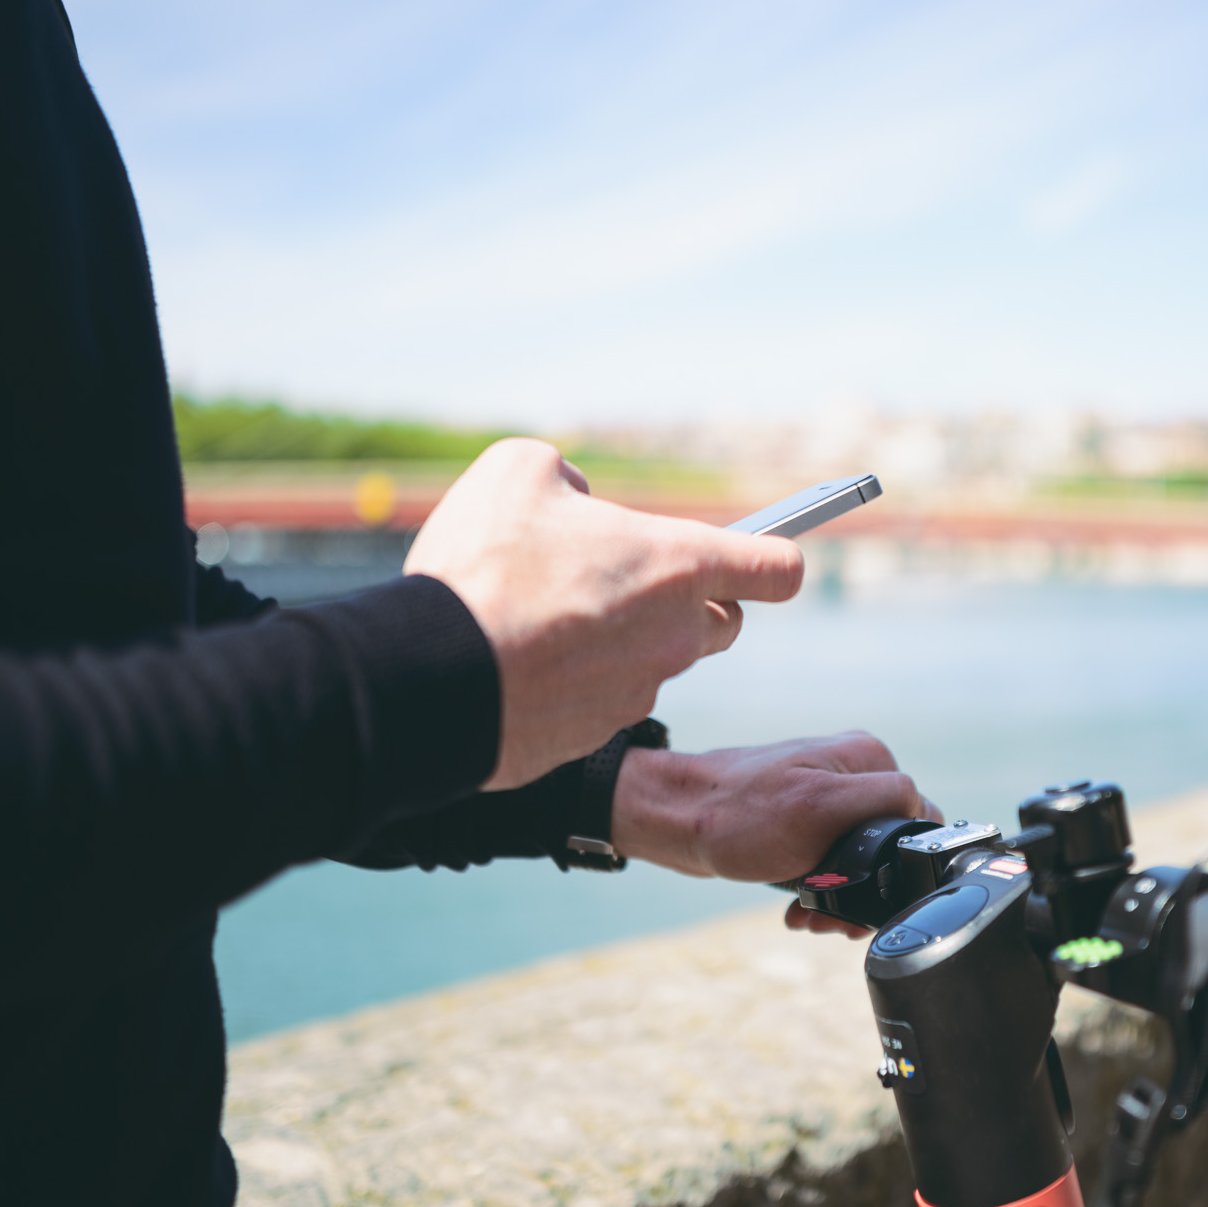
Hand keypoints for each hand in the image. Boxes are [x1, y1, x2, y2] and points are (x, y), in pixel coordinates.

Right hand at [403, 439, 802, 789]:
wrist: (430, 675)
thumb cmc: (481, 566)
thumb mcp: (518, 470)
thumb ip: (568, 477)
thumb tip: (576, 502)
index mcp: (679, 566)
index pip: (778, 570)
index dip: (772, 559)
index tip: (756, 553)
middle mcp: (676, 635)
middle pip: (724, 623)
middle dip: (692, 603)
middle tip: (626, 581)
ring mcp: (639, 691)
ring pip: (657, 663)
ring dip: (624, 641)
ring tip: (549, 616)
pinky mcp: (596, 736)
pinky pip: (604, 702)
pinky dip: (578, 684)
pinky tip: (523, 662)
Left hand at [610, 731, 943, 938]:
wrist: (676, 821)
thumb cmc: (739, 814)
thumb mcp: (822, 805)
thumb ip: (884, 800)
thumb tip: (927, 810)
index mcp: (867, 759)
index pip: (916, 815)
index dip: (898, 864)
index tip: (867, 895)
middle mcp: (851, 773)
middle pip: (887, 844)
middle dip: (865, 890)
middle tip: (832, 918)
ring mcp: (827, 796)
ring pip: (859, 861)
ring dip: (840, 897)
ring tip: (811, 917)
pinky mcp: (804, 821)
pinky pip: (830, 863)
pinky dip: (819, 890)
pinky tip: (799, 909)